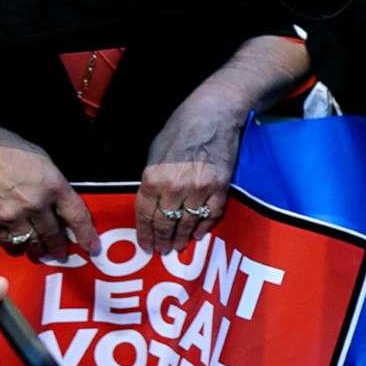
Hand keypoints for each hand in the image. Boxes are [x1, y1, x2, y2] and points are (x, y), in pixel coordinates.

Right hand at [0, 110, 97, 257]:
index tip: (92, 246)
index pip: (77, 216)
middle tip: (63, 253)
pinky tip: (20, 245)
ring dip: (39, 250)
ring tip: (42, 252)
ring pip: (31, 243)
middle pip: (54, 235)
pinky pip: (8, 243)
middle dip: (60, 247)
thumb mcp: (42, 160)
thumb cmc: (2, 148)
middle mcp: (34, 204)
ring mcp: (11, 216)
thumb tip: (60, 204)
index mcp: (52, 185)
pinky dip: (16, 246)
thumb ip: (54, 184)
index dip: (86, 234)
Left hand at [140, 100, 240, 252]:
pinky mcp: (221, 188)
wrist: (214, 114)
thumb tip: (151, 201)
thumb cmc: (180, 128)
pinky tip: (198, 234)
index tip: (145, 246)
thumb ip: (151, 179)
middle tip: (161, 251)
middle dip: (162, 239)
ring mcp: (200, 189)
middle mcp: (175, 187)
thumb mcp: (154, 152)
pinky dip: (204, 227)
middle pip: (166, 223)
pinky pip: (211, 215)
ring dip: (182, 238)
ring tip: (178, 247)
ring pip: (188, 223)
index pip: (145, 214)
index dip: (144, 233)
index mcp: (153, 178)